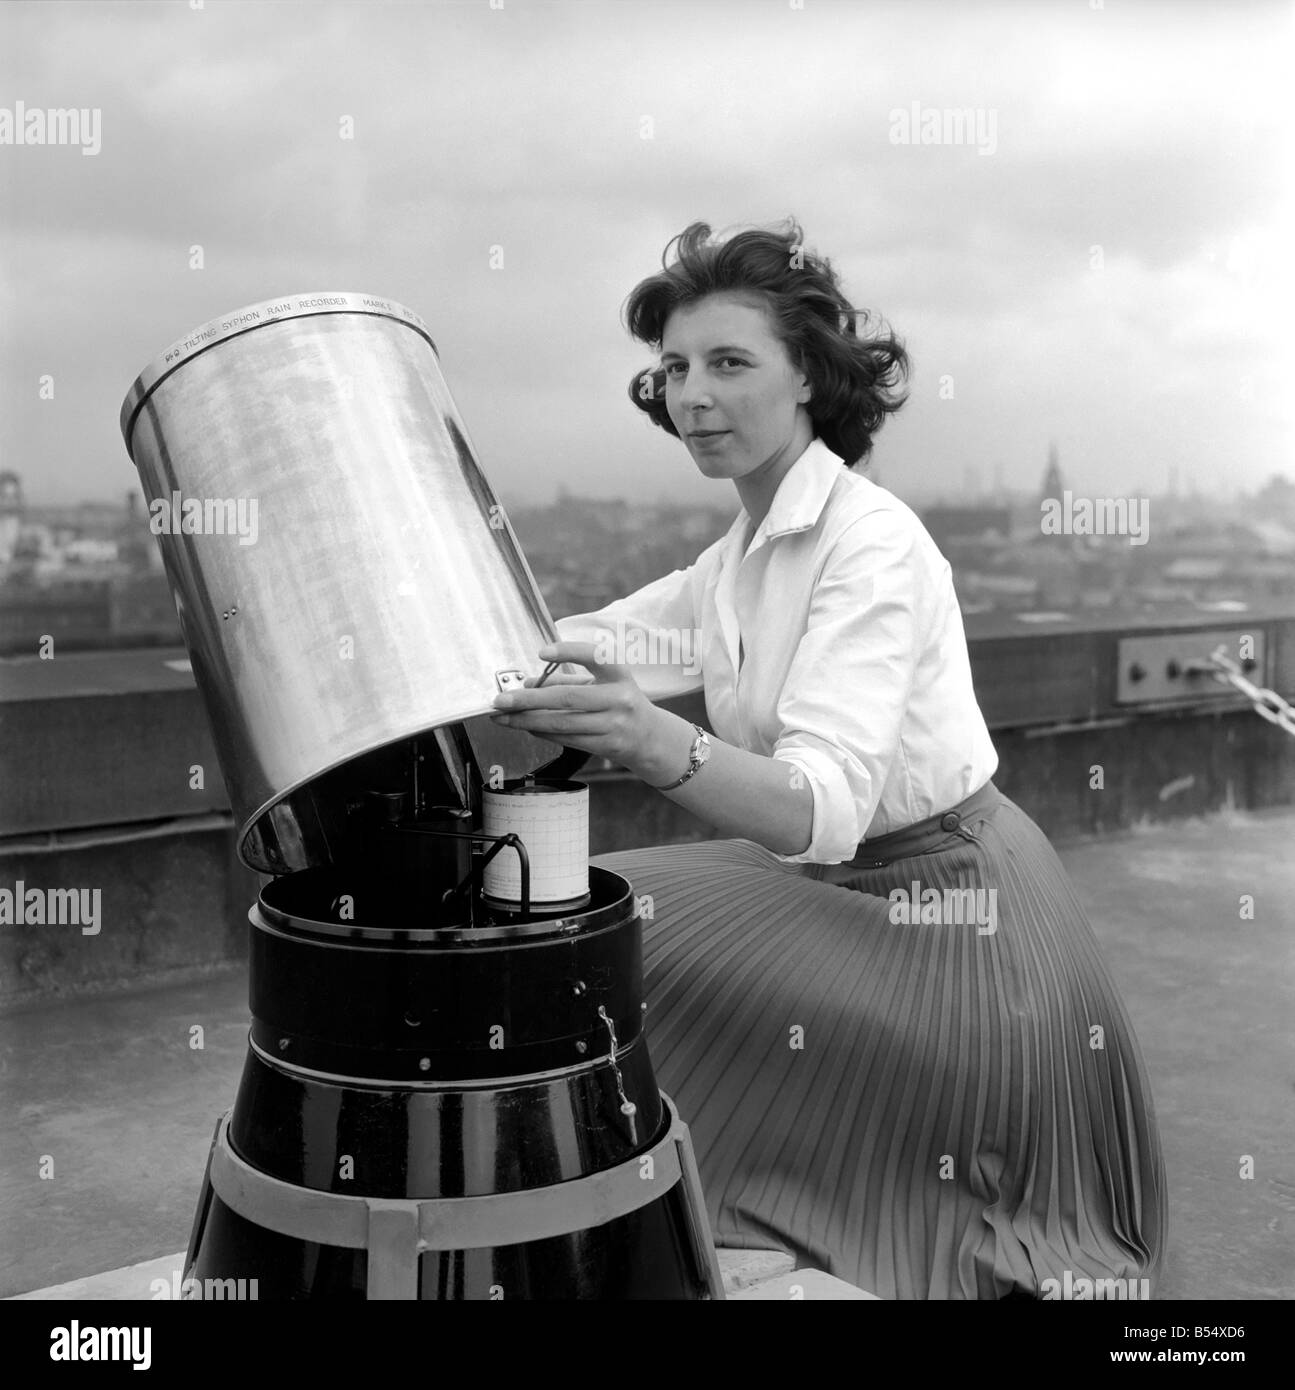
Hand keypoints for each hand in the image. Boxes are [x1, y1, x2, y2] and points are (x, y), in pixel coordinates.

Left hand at [490, 641, 677, 771]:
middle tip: (501, 700)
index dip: (569, 652)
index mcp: (619, 673)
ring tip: (503, 717)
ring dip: (527, 720)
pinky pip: (566, 739)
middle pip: (567, 698)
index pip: (595, 657)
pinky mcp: (606, 745)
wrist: (649, 737)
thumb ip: (565, 679)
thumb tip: (526, 682)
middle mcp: (619, 698)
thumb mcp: (601, 682)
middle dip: (528, 700)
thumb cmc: (619, 702)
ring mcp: (614, 724)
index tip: (542, 652)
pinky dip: (541, 732)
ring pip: (561, 723)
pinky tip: (525, 726)